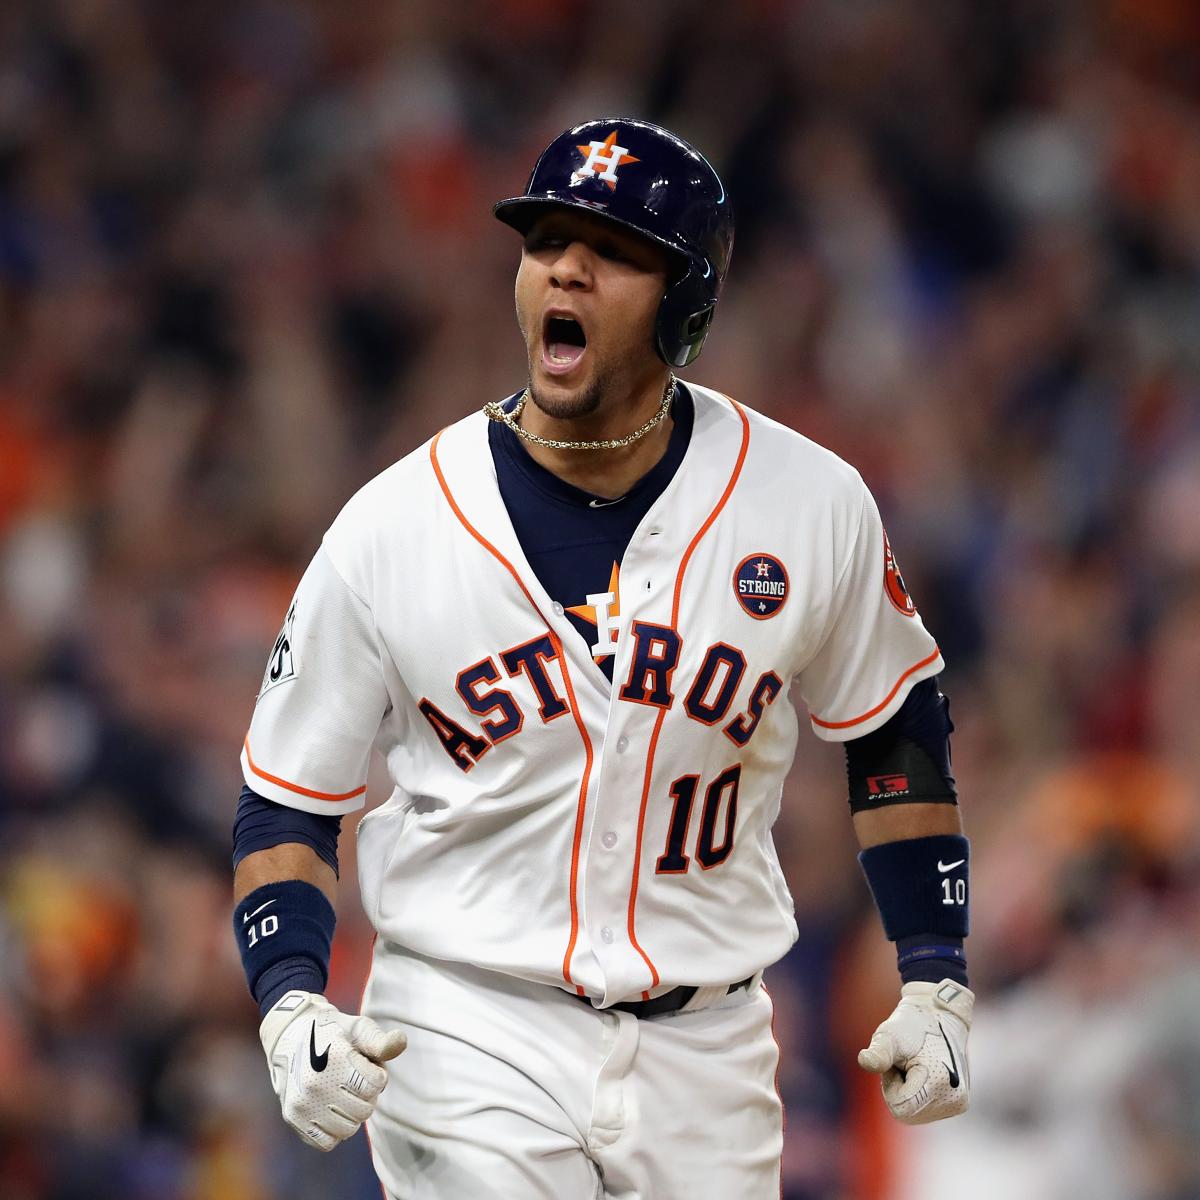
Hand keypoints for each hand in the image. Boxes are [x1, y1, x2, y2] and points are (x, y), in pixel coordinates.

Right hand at [259, 990, 406, 1150]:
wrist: (291, 1036)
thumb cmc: (335, 1032)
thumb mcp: (359, 1028)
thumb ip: (380, 1041)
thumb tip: (401, 1042)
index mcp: (336, 1058)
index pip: (376, 1084)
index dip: (376, 1076)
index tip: (365, 1065)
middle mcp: (316, 1083)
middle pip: (364, 1111)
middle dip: (366, 1097)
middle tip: (353, 1081)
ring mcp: (303, 1103)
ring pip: (347, 1130)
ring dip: (351, 1115)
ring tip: (341, 1093)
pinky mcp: (293, 1117)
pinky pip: (327, 1142)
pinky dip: (334, 1131)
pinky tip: (330, 1110)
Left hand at [857, 979, 972, 1123]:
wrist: (939, 1015)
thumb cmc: (909, 1025)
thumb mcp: (890, 1035)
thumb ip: (879, 1052)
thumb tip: (864, 1061)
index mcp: (940, 1082)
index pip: (900, 1107)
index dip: (892, 1084)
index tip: (899, 1063)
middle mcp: (954, 1098)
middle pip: (907, 1112)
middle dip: (900, 1089)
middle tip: (907, 1063)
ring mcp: (958, 1102)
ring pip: (915, 1112)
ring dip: (909, 1091)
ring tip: (917, 1065)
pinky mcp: (958, 1103)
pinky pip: (926, 1109)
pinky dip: (920, 1094)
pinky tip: (926, 1073)